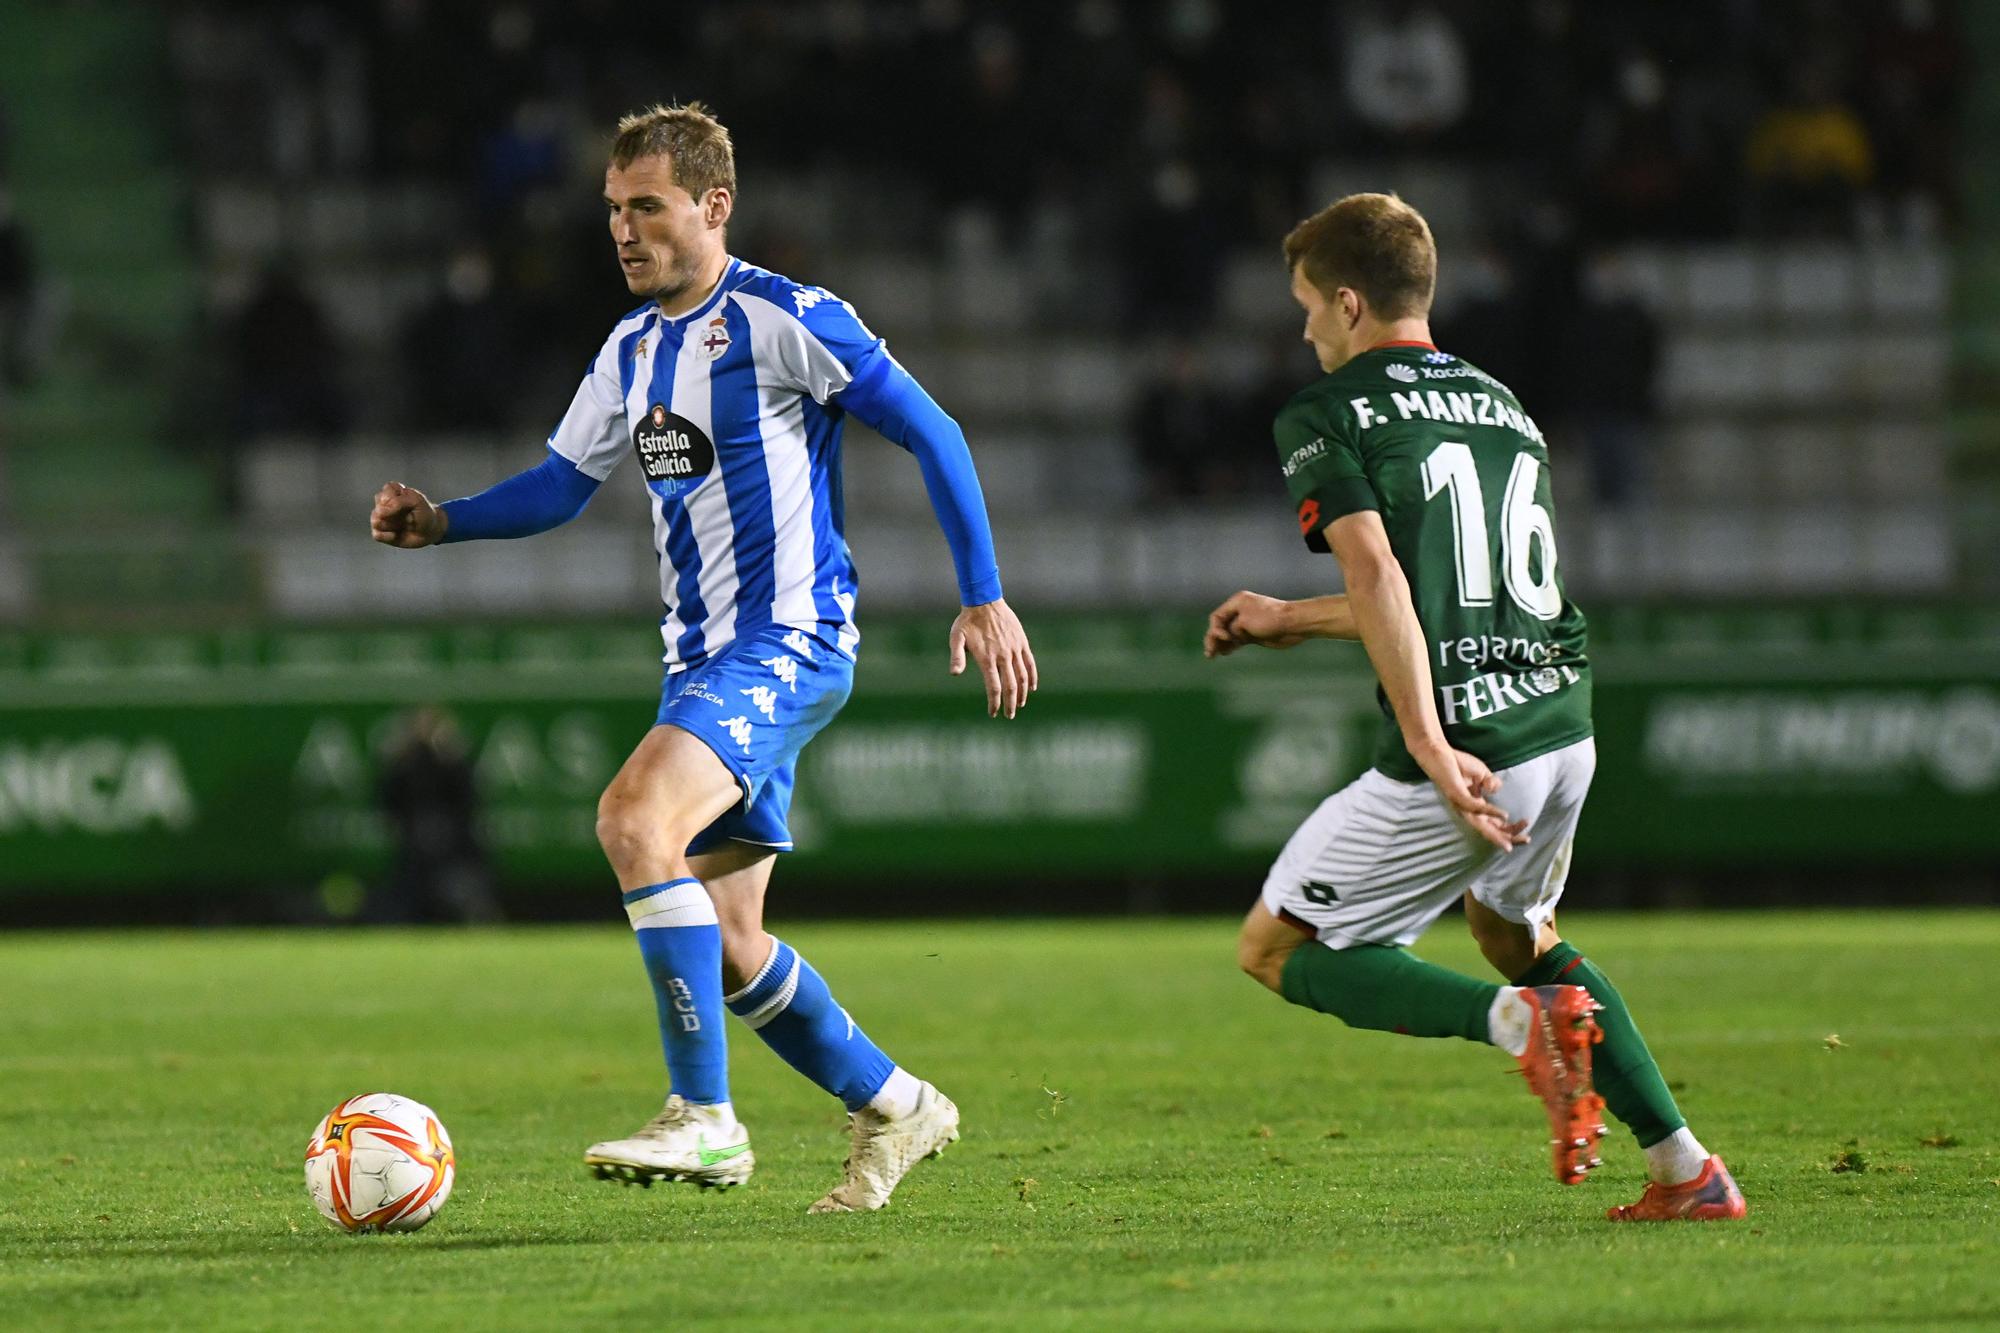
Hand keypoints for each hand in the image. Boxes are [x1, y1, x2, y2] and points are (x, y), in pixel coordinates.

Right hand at [370, 481, 445, 547]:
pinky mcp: (380, 533)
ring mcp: (380, 518)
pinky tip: (396, 535)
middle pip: (379, 507)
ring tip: (403, 525)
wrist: (430, 531)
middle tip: (408, 515)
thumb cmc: (424, 513)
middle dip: (396, 513)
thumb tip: (380, 513)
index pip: (387, 490)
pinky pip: (377, 535)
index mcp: (391, 491)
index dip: (399, 499)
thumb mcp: (416, 501)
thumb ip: (398, 502)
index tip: (410, 503)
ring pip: (376, 521)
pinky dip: (388, 536)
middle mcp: (382, 503)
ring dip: (393, 524)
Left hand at [949, 598, 1036, 717]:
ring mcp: (1014, 649)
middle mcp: (1003, 656)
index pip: (994, 686)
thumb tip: (954, 674)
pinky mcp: (1021, 643)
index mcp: (987, 658)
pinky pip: (1029, 663)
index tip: (993, 713)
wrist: (985, 600)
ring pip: (1022, 676)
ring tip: (1019, 704)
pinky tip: (1031, 688)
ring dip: (1021, 693)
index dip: (995, 702)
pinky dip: (1032, 677)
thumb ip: (957, 656)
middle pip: (1010, 685)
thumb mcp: (956, 638)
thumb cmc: (967, 621)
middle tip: (1009, 715)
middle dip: (1010, 703)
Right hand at [1205, 590, 1308, 657]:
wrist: (1293, 624)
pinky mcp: (1254, 634)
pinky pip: (1237, 640)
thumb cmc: (1269, 619)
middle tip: (1209, 652)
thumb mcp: (1244, 622)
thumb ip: (1231, 629)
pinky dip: (1230, 646)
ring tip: (1212, 655)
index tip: (1225, 638)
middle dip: (1214, 638)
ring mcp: (1247, 623)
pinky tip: (1224, 653)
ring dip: (1220, 644)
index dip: (1215, 629)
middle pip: (1220, 626)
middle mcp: (1240, 611)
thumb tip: (1228, 638)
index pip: (1217, 616)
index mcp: (1237, 602)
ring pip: (1228, 634)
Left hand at [1412, 744, 1528, 852]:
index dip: (1510, 828)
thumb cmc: (1459, 764)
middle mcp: (1468, 810)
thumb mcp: (1482, 774)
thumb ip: (1492, 783)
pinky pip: (1476, 808)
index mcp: (1475, 807)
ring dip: (1499, 832)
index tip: (1527, 827)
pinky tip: (1504, 814)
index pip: (1494, 824)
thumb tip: (1495, 789)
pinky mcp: (1458, 796)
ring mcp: (1462, 805)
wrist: (1440, 753)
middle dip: (1508, 837)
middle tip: (1526, 840)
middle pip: (1489, 830)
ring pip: (1482, 825)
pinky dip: (1491, 812)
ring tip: (1513, 838)